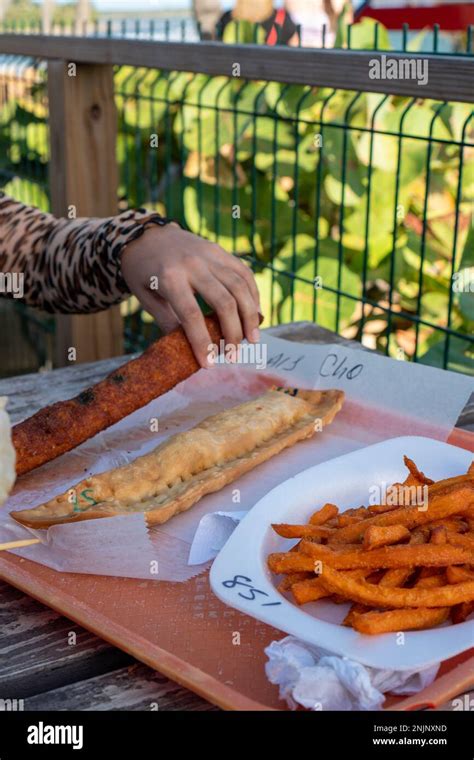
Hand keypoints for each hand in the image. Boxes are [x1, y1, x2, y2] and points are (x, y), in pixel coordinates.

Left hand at [121, 224, 260, 367]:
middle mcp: (193, 264)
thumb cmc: (143, 272)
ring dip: (250, 316)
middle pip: (224, 302)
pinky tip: (255, 314)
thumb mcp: (146, 298)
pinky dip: (253, 295)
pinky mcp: (221, 251)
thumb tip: (189, 348)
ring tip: (252, 339)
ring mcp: (210, 255)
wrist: (146, 235)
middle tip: (233, 355)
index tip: (209, 364)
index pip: (191, 315)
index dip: (202, 342)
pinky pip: (244, 273)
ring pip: (240, 287)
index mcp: (169, 277)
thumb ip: (167, 320)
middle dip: (232, 333)